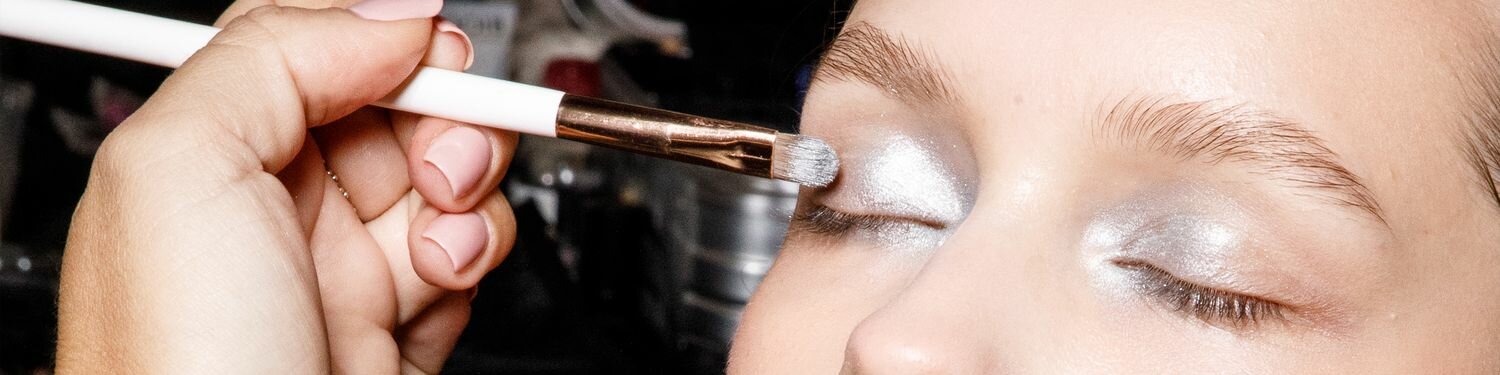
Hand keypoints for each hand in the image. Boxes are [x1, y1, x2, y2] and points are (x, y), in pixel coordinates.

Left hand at [57, 0, 515, 372]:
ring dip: (467, 203)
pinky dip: (472, 265)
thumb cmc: (179, 371)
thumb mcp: (180, 167)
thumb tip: (391, 13)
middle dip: (443, 123)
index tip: (426, 57)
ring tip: (438, 243)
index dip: (383, 42)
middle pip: (398, 110)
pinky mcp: (401, 329)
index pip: (315, 48)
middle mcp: (275, 206)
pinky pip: (466, 262)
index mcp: (210, 149)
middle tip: (442, 161)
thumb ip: (276, 54)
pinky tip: (439, 290)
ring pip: (447, 185)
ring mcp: (342, 271)